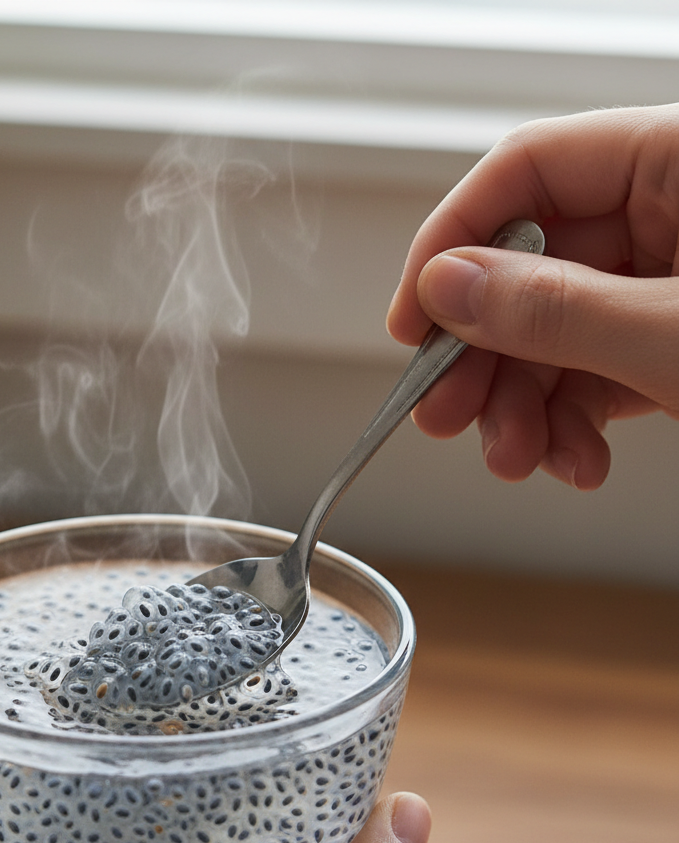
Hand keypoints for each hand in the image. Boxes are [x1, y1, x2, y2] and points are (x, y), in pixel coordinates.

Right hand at [387, 103, 678, 489]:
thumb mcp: (678, 334)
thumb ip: (559, 309)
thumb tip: (445, 286)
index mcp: (678, 161)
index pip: (527, 169)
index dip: (452, 240)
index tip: (412, 320)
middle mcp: (668, 213)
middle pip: (527, 268)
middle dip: (482, 357)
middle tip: (445, 414)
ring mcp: (668, 282)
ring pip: (551, 333)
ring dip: (520, 407)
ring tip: (517, 458)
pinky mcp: (672, 341)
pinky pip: (594, 372)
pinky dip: (571, 423)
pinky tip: (573, 460)